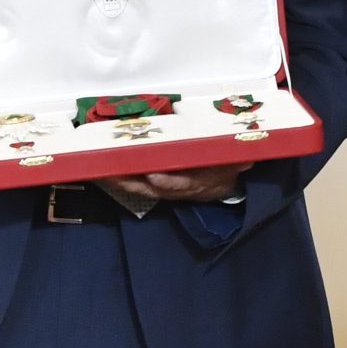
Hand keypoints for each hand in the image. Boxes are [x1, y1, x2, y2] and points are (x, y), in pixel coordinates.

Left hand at [99, 162, 251, 205]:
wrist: (225, 186)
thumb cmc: (226, 169)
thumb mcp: (235, 165)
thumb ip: (238, 162)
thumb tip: (246, 159)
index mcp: (198, 183)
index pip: (182, 184)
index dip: (168, 182)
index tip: (154, 176)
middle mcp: (178, 189)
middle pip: (151, 188)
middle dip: (130, 181)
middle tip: (110, 172)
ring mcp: (166, 189)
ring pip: (140, 188)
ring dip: (120, 180)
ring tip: (100, 170)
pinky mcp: (157, 186)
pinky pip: (137, 184)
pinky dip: (122, 178)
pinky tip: (107, 170)